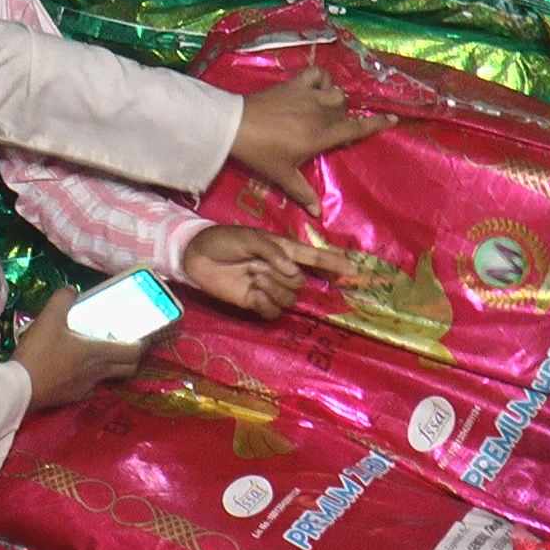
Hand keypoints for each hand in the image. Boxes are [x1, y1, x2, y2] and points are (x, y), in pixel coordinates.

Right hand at [12, 288, 147, 410]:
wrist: (20, 387)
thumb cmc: (39, 353)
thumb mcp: (48, 318)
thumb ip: (62, 299)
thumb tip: (72, 290)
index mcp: (97, 352)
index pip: (133, 352)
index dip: (143, 344)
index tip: (143, 335)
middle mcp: (98, 372)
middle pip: (129, 368)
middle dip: (133, 357)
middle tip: (127, 343)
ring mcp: (86, 387)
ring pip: (111, 378)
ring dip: (114, 367)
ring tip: (103, 353)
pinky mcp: (73, 397)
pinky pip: (92, 387)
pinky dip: (93, 378)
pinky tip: (80, 369)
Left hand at [181, 224, 352, 319]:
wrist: (197, 255)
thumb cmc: (224, 239)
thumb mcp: (249, 237)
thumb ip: (273, 251)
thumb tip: (294, 271)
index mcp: (283, 250)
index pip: (313, 258)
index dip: (333, 263)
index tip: (353, 270)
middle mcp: (281, 270)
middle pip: (301, 283)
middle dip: (283, 275)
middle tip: (258, 265)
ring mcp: (269, 288)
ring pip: (289, 298)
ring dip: (273, 287)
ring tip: (253, 275)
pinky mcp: (255, 303)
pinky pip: (274, 311)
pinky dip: (265, 303)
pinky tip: (252, 292)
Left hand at [229, 65, 395, 210]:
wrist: (234, 126)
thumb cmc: (261, 153)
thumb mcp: (282, 175)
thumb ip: (303, 193)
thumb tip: (318, 214)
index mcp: (322, 136)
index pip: (356, 129)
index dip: (376, 124)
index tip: (392, 119)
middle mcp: (320, 113)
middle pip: (345, 110)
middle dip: (345, 117)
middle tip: (334, 128)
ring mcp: (307, 95)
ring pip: (336, 92)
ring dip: (336, 99)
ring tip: (327, 108)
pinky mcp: (293, 84)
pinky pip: (316, 74)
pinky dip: (321, 78)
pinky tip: (317, 86)